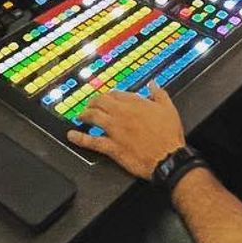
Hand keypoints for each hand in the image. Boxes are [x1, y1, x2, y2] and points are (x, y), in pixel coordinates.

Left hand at [68, 81, 185, 179]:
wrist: (168, 158)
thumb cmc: (169, 135)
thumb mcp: (168, 108)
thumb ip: (159, 93)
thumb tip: (153, 84)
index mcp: (136, 103)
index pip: (117, 94)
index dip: (111, 95)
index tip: (109, 97)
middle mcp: (122, 114)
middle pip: (101, 102)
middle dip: (94, 102)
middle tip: (90, 104)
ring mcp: (115, 130)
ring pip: (94, 117)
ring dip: (85, 114)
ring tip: (80, 115)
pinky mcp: (112, 147)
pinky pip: (91, 141)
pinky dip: (79, 138)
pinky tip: (72, 135)